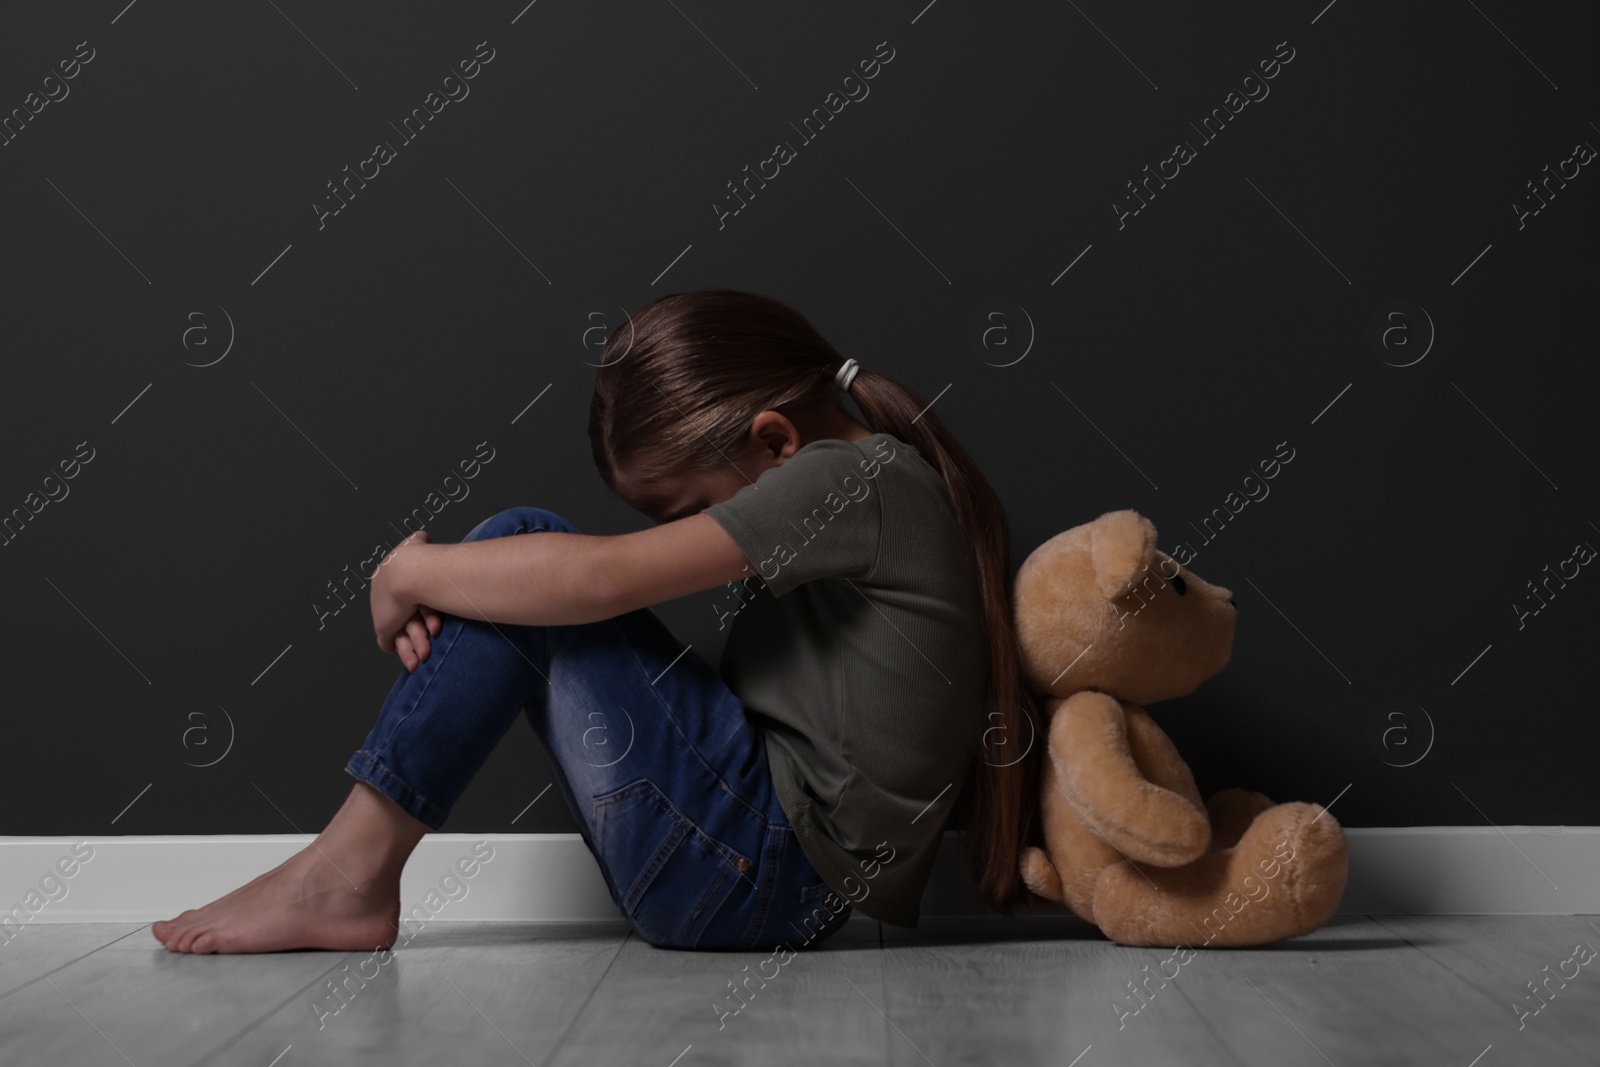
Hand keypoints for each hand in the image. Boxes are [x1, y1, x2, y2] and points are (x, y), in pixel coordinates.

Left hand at [371, 531, 443, 671]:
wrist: (412, 573)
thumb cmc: (421, 558)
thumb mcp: (418, 542)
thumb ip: (419, 540)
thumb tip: (422, 537)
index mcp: (387, 577)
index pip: (401, 596)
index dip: (419, 608)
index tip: (433, 618)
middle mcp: (382, 596)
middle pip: (400, 617)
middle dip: (417, 633)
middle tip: (430, 642)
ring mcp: (381, 613)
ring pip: (397, 634)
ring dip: (413, 646)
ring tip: (424, 656)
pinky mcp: (382, 627)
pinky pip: (390, 644)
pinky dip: (403, 652)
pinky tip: (412, 661)